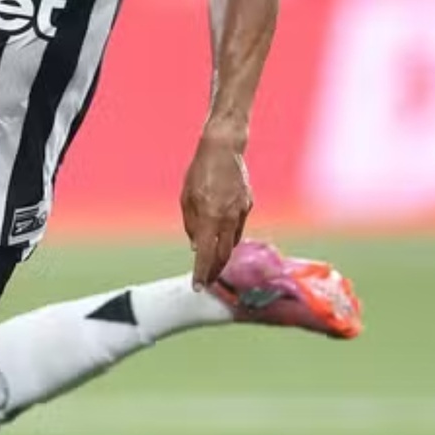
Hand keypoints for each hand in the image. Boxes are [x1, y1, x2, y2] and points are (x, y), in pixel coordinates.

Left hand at [180, 130, 251, 289]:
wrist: (223, 147)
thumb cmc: (199, 171)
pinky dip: (228, 234)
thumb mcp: (186, 199)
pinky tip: (221, 235)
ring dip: (222, 254)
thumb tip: (197, 247)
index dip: (201, 273)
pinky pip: (238, 225)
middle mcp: (228, 217)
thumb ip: (191, 225)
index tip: (197, 287)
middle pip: (224, 255)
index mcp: (210, 217)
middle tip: (206, 281)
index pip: (206, 254)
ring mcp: (242, 211)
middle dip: (214, 271)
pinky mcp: (248, 204)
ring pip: (233, 241)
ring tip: (212, 263)